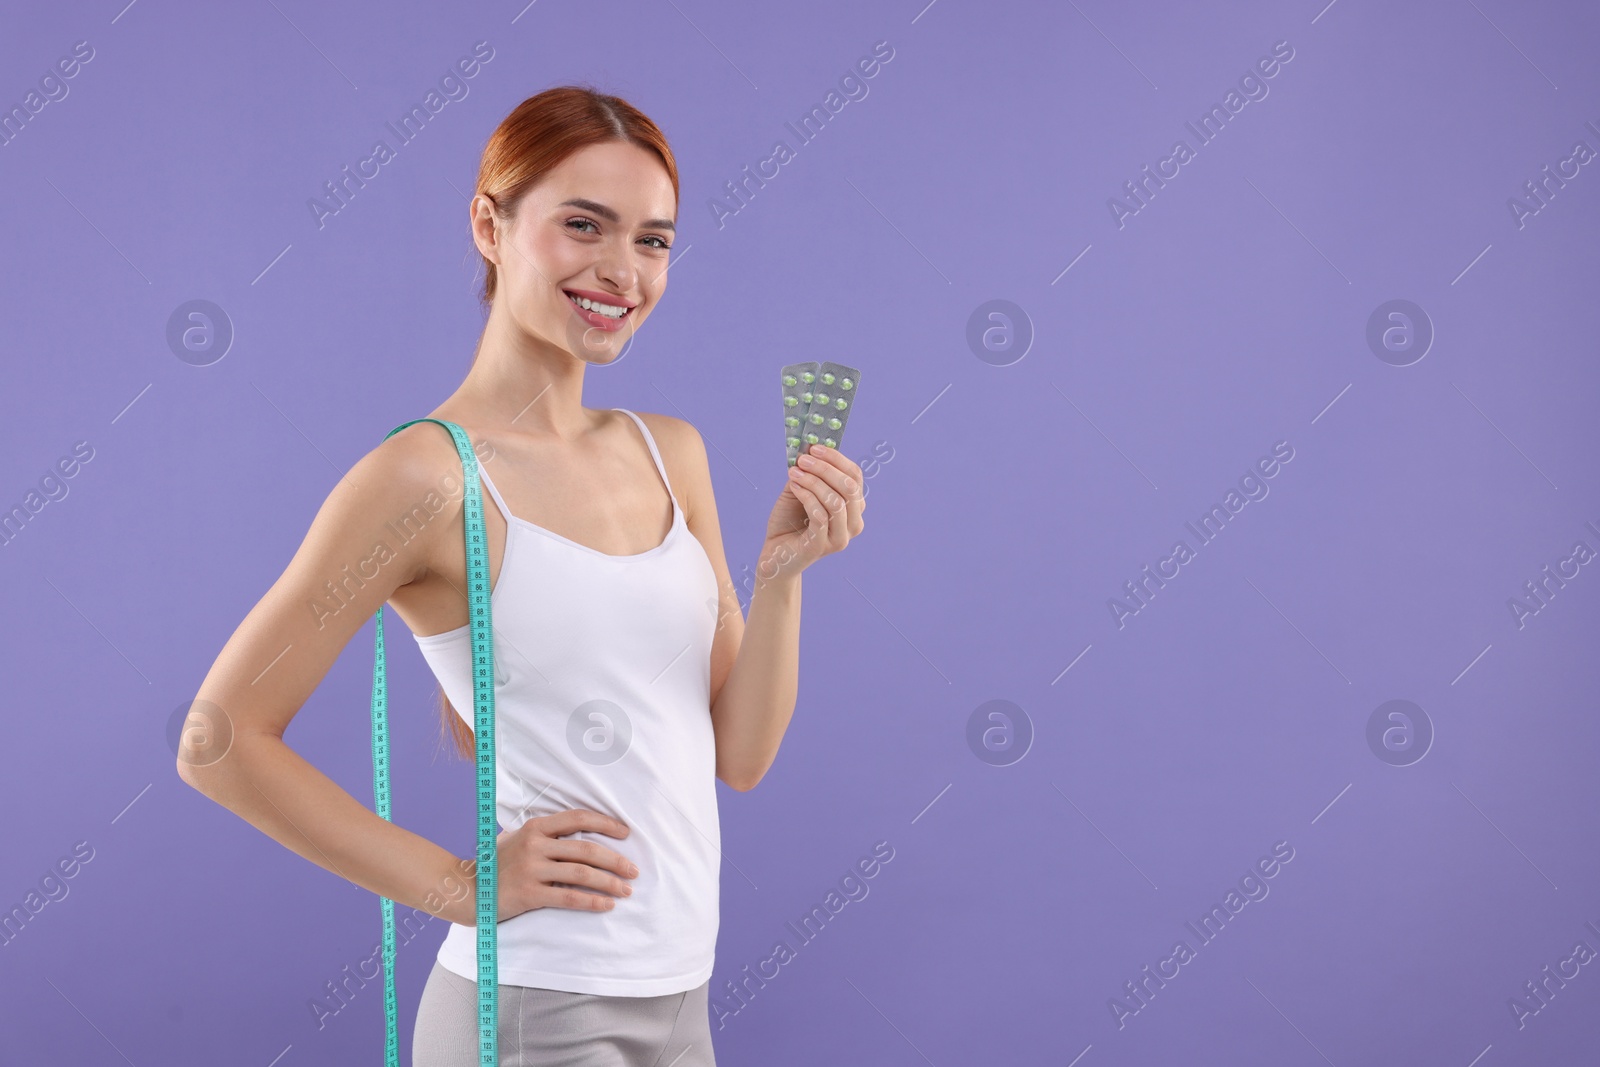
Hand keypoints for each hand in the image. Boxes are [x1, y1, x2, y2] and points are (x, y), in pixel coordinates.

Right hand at [489, 809, 638, 920]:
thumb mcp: (520, 839)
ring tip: (626, 890)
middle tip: (634, 870)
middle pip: (586, 849)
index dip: (605, 824)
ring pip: (582, 874)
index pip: (578, 818)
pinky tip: (607, 905)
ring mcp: (531, 869)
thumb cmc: (500, 864)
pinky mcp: (529, 894)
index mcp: (535, 827)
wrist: (468, 890)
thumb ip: (547, 835)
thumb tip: (586, 834)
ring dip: (610, 883)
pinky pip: (569, 897)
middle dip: (616, 860)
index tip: (625, 833)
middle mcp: (534, 845)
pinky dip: (592, 901)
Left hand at [761, 444, 866, 581]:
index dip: (837, 458)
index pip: (855, 477)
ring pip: (836, 501)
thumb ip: (810, 474)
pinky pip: (820, 515)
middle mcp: (854, 524)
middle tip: (803, 459)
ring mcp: (840, 538)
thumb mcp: (801, 491)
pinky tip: (793, 487)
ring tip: (794, 473)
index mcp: (854, 508)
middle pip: (849, 487)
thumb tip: (810, 449)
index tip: (814, 447)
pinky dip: (806, 496)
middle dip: (825, 468)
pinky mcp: (822, 546)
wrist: (775, 555)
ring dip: (813, 481)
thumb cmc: (790, 521)